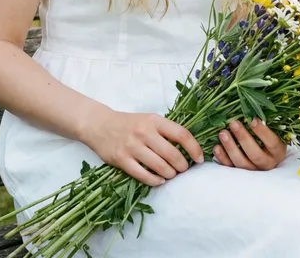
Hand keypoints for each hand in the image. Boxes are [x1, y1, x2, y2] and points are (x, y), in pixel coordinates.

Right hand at [81, 109, 204, 186]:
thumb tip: (189, 147)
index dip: (194, 148)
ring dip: (170, 174)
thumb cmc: (129, 124)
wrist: (100, 125)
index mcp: (154, 120)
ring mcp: (132, 146)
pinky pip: (144, 175)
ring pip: (160, 166)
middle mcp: (144, 132)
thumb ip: (166, 130)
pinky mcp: (122, 159)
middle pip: (172, 154)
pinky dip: (155, 181)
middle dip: (182, 166)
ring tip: (171, 174)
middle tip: (183, 169)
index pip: (181, 134)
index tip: (199, 158)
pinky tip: (159, 180)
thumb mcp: (149, 119)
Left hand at [213, 118, 286, 169]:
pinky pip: (231, 168)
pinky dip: (222, 158)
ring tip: (222, 133)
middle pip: (255, 155)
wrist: (265, 154)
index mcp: (277, 151)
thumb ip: (265, 119)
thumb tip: (252, 102)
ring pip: (242, 164)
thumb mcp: (271, 129)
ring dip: (230, 148)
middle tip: (233, 123)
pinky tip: (216, 147)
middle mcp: (267, 163)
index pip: (272, 142)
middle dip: (243, 138)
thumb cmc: (267, 136)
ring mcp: (253, 171)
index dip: (262, 132)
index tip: (252, 119)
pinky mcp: (240, 174)